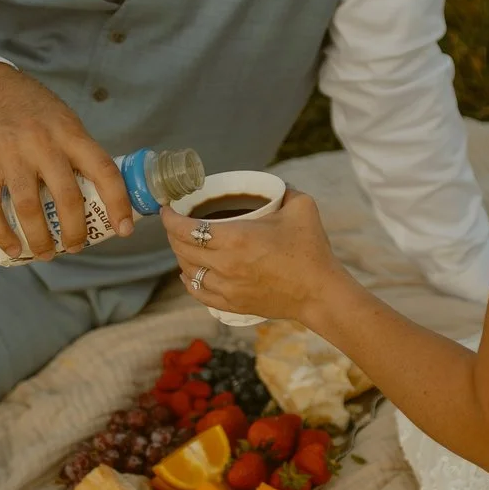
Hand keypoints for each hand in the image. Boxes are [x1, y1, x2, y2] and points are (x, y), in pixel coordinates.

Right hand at [0, 63, 129, 257]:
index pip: (103, 170)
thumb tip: (104, 195)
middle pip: (66, 197)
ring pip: (28, 208)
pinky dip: (3, 234)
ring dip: (40, 239)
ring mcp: (10, 154)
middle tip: (76, 247)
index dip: (118, 203)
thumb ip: (79, 152)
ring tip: (46, 253)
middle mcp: (42, 142)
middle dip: (75, 232)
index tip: (124, 229)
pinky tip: (13, 248)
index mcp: (70, 133)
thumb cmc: (32, 110)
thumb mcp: (63, 120)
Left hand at [161, 189, 351, 324]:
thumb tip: (271, 185)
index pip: (186, 229)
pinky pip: (199, 293)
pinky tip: (188, 273)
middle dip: (173, 234)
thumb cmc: (312, 251)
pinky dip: (189, 281)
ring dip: (180, 256)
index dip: (170, 218)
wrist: (320, 293)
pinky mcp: (232, 304)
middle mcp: (225, 264)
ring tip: (183, 245)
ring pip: (188, 271)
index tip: (167, 209)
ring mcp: (227, 287)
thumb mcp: (302, 207)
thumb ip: (283, 190)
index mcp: (236, 238)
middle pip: (182, 249)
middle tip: (176, 223)